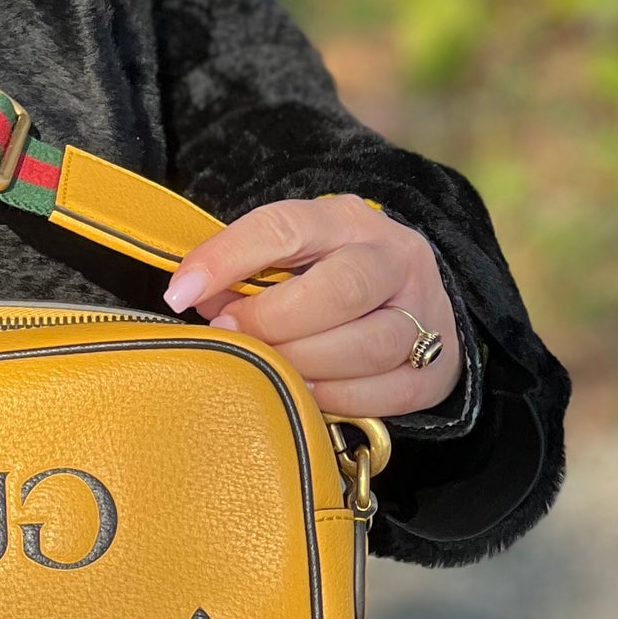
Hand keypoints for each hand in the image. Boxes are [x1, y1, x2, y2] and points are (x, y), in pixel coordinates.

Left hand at [164, 194, 461, 421]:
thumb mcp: (291, 254)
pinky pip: (389, 391)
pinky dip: (340, 398)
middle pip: (339, 289)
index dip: (227, 258)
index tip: (180, 293)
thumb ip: (246, 270)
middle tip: (230, 335)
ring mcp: (424, 311)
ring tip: (268, 370)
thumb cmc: (327, 274)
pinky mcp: (438, 365)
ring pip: (370, 344)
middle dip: (273, 320)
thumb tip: (191, 297)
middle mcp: (393, 258)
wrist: (413, 298)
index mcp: (345, 220)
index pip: (284, 227)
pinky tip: (306, 396)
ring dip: (306, 364)